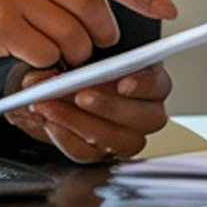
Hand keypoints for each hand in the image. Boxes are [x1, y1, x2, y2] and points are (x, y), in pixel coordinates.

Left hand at [3, 61, 172, 163]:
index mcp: (146, 78)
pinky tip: (50, 120)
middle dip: (112, 107)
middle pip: (146, 118)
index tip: (124, 84)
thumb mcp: (72, 52)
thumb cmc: (69, 66)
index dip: (144, 85)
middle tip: (82, 96)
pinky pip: (87, 153)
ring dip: (82, 123)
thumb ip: (75, 55)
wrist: (48, 91)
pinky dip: (65, 136)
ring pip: (118, 141)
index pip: (158, 85)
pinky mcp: (100, 153)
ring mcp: (124, 136)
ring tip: (52, 106)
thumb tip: (61, 70)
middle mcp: (142, 111)